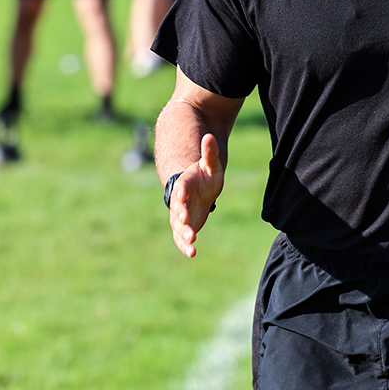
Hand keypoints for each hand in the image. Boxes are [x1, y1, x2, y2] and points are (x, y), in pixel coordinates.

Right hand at [168, 133, 225, 257]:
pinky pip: (182, 236)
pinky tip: (192, 253)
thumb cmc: (204, 174)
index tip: (181, 196)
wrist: (196, 188)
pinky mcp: (184, 226)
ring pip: (179, 226)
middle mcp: (180, 200)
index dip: (181, 191)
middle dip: (181, 215)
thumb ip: (210, 153)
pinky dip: (185, 245)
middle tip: (185, 222)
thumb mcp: (210, 164)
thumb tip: (211, 136)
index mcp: (185, 183)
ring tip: (191, 244)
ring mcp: (180, 214)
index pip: (182, 186)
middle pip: (178, 208)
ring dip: (184, 235)